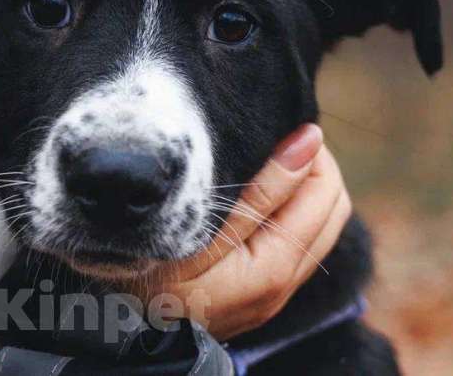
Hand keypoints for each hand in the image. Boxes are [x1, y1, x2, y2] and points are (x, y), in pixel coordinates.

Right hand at [143, 124, 351, 339]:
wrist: (119, 328)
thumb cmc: (147, 270)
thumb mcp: (195, 226)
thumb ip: (260, 189)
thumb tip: (308, 142)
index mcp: (271, 271)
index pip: (325, 194)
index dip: (312, 152)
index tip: (285, 125)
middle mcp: (281, 288)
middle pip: (333, 209)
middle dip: (315, 168)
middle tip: (279, 137)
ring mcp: (272, 295)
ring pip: (321, 226)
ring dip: (307, 188)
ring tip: (270, 159)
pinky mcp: (260, 294)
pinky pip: (300, 243)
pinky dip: (294, 210)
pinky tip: (261, 192)